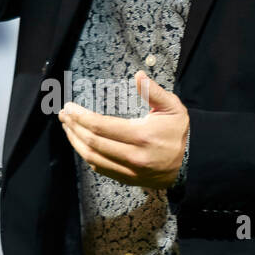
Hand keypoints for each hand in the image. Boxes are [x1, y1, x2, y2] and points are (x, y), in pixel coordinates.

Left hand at [58, 71, 188, 187]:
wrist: (190, 164)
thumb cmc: (179, 132)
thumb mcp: (173, 108)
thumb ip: (154, 92)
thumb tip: (139, 75)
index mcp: (142, 136)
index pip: (101, 127)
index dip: (81, 117)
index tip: (70, 107)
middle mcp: (133, 156)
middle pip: (92, 142)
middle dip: (73, 127)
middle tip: (64, 114)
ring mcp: (129, 171)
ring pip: (92, 157)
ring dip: (75, 141)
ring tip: (67, 127)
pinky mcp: (127, 179)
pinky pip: (100, 168)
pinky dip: (87, 155)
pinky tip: (81, 142)